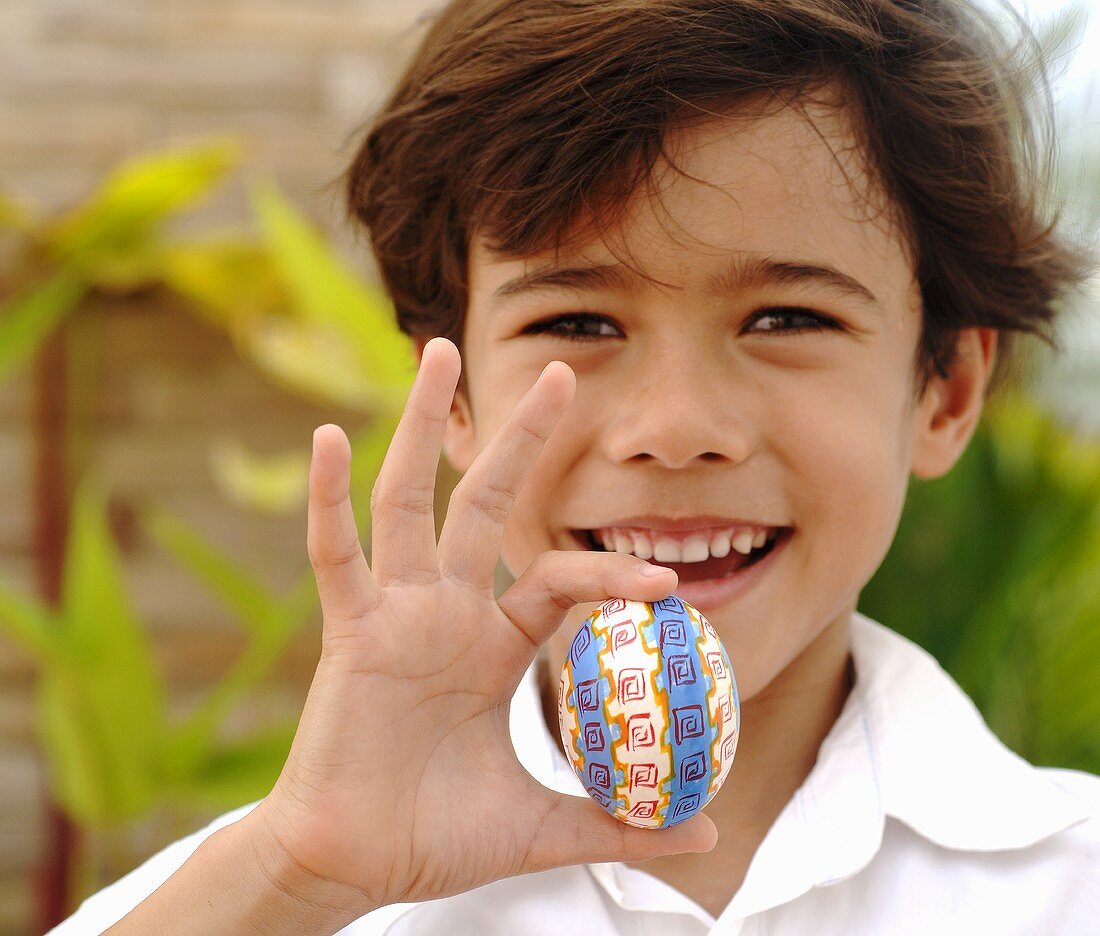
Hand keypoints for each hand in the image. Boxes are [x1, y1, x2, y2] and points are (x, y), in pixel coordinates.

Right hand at [249, 337, 717, 915]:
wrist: (355, 865)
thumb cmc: (436, 836)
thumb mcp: (542, 825)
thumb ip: (617, 823)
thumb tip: (706, 839)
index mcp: (492, 640)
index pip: (558, 577)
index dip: (610, 568)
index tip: (669, 574)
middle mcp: (444, 609)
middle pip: (485, 500)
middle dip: (522, 437)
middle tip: (563, 372)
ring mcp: (393, 612)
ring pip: (408, 500)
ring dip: (419, 425)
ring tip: (441, 351)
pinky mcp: (348, 632)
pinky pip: (335, 557)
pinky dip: (326, 499)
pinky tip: (327, 437)